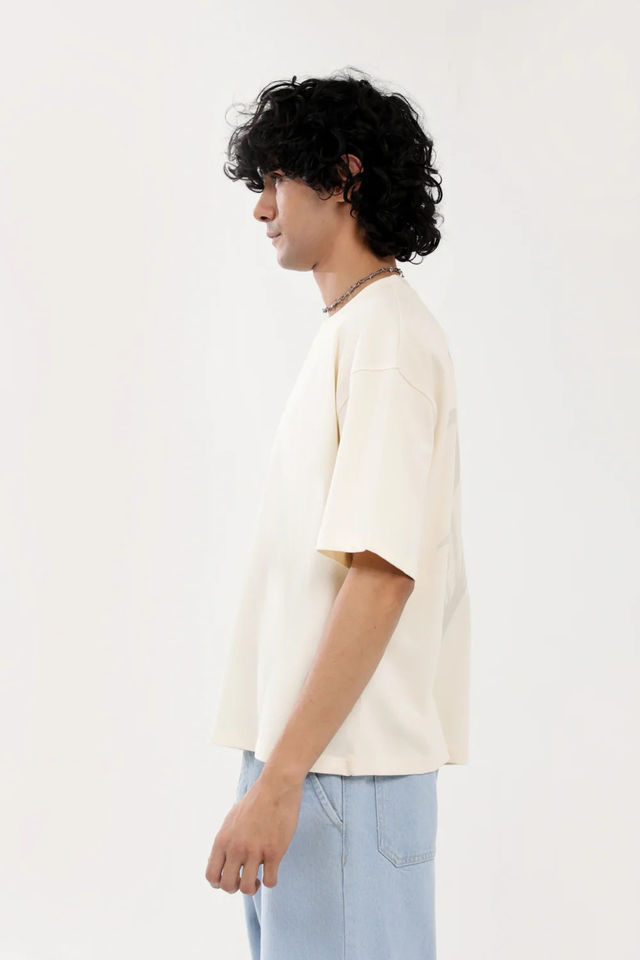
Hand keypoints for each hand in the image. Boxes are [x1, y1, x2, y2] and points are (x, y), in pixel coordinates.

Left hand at [205, 771, 303, 893]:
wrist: (276, 787)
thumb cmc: (255, 802)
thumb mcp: (231, 820)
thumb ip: (225, 841)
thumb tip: (222, 861)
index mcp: (222, 840)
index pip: (211, 875)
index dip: (219, 883)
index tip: (231, 877)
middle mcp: (236, 848)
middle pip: (227, 886)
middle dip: (236, 887)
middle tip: (245, 879)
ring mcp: (255, 851)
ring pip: (247, 889)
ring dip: (253, 888)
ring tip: (258, 878)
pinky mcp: (274, 852)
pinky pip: (270, 881)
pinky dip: (270, 880)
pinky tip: (272, 869)